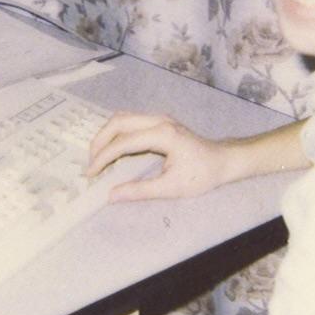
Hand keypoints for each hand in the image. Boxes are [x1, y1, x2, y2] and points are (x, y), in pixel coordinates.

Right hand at [86, 112, 228, 200]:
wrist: (223, 161)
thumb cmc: (202, 175)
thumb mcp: (171, 188)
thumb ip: (140, 191)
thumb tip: (111, 195)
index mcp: (163, 134)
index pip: (123, 142)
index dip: (103, 158)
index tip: (91, 174)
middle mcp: (159, 120)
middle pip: (118, 122)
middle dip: (100, 142)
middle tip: (91, 165)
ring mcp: (159, 118)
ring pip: (122, 118)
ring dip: (106, 136)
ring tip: (98, 158)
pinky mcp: (158, 122)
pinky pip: (130, 122)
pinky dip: (116, 134)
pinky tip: (112, 152)